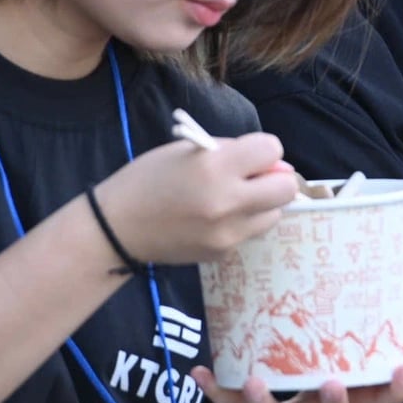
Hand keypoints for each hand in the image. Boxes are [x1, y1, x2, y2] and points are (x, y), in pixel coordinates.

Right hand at [90, 133, 299, 264]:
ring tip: (234, 198)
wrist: (116, 229)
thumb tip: (272, 161)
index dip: (263, 149)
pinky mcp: (222, 254)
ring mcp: (227, 234)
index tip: (248, 154)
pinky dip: (243, 222)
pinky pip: (250, 232)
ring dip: (262, 203)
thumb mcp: (187, 149)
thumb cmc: (148, 179)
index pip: (272, 150)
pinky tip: (216, 218)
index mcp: (215, 167)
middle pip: (285, 188)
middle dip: (274, 178)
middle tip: (254, 177)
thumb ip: (231, 152)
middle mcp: (227, 202)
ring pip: (274, 214)